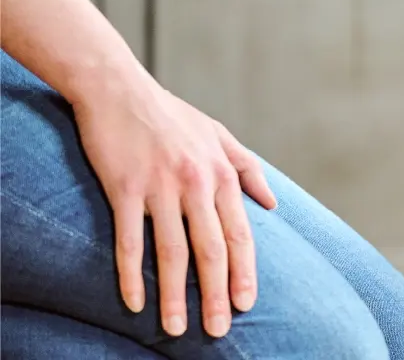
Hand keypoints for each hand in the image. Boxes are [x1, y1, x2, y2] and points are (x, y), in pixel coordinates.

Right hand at [72, 78, 275, 337]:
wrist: (117, 87)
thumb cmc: (169, 114)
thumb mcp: (218, 134)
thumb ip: (248, 169)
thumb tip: (273, 203)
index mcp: (222, 175)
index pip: (239, 234)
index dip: (244, 272)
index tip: (246, 303)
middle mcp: (196, 184)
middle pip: (212, 250)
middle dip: (216, 294)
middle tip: (218, 329)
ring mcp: (159, 187)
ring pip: (172, 253)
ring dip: (175, 295)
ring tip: (177, 327)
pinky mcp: (124, 187)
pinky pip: (130, 240)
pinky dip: (131, 274)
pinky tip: (134, 301)